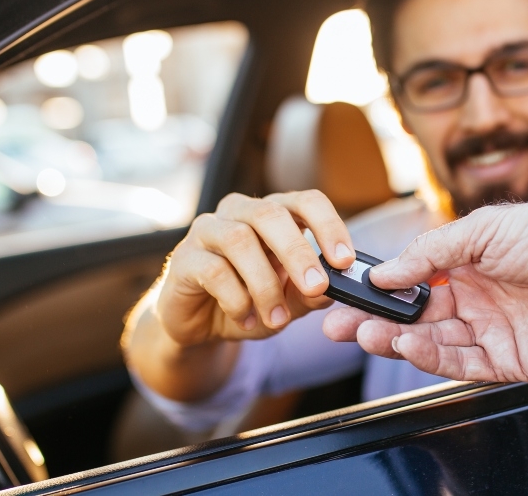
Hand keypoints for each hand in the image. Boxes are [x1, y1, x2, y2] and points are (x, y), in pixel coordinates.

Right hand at [156, 190, 355, 345]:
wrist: (201, 325)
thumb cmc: (250, 301)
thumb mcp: (289, 301)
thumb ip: (311, 292)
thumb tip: (333, 287)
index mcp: (273, 214)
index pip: (305, 201)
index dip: (328, 225)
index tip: (344, 260)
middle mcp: (239, 212)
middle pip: (270, 214)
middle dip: (298, 252)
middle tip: (316, 287)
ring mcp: (207, 230)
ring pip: (240, 240)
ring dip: (265, 285)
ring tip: (278, 319)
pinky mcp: (183, 258)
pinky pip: (213, 271)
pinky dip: (237, 300)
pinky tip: (246, 319)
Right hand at [322, 199, 527, 381]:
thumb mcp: (483, 229)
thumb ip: (431, 252)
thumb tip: (386, 271)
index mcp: (467, 265)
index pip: (411, 283)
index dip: (379, 292)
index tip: (346, 295)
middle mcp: (476, 300)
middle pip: (415, 318)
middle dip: (376, 322)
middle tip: (342, 325)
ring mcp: (492, 332)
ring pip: (433, 344)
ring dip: (398, 340)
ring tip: (371, 334)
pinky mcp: (511, 362)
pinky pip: (463, 365)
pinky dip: (432, 358)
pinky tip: (410, 345)